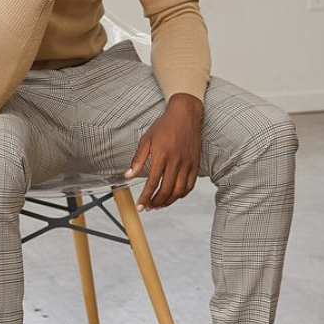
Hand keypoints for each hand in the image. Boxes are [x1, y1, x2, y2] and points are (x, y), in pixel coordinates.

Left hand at [123, 94, 202, 211]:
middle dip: (156, 202)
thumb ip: (138, 159)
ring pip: (179, 191)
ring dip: (168, 202)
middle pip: (166, 190)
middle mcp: (176, 162)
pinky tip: (173, 196)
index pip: (152, 182)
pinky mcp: (196, 164)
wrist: (185, 115)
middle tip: (148, 207)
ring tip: (158, 205)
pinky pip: (190, 185)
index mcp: (162, 156)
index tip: (140, 206)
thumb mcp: (146, 139)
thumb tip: (127, 176)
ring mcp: (187, 164)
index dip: (145, 197)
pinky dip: (181, 194)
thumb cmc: (164, 126)